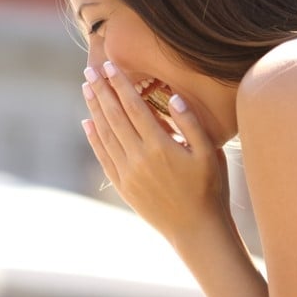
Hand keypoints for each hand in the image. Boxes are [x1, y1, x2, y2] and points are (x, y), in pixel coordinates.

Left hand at [81, 62, 229, 239]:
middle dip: (101, 91)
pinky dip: (93, 138)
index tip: (109, 67)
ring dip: (94, 110)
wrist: (196, 230)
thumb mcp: (210, 153)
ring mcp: (128, 173)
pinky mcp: (123, 186)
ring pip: (105, 134)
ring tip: (86, 90)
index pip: (134, 107)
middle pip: (114, 117)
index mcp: (160, 146)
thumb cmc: (210, 188)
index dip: (120, 85)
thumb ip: (191, 123)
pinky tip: (87, 123)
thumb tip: (172, 97)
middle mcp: (139, 157)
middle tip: (89, 71)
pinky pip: (103, 157)